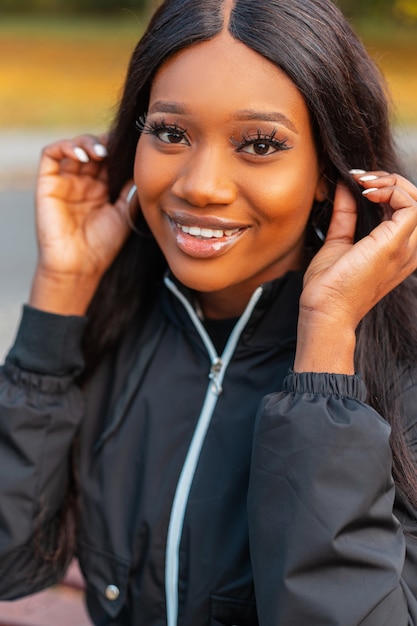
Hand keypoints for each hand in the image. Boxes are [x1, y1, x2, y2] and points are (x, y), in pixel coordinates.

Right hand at [30, 134, 134, 314]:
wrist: (79, 266)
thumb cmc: (102, 246)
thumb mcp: (125, 214)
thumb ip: (131, 190)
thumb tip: (143, 168)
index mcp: (101, 189)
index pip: (109, 159)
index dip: (119, 151)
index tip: (132, 151)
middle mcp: (82, 182)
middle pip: (92, 149)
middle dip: (106, 144)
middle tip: (117, 148)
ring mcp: (65, 181)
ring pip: (73, 147)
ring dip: (87, 142)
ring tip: (101, 153)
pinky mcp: (47, 183)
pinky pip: (51, 154)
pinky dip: (65, 146)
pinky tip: (83, 155)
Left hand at [294, 171, 416, 372]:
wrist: (324, 309)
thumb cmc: (329, 286)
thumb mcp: (338, 241)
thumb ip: (345, 215)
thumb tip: (344, 187)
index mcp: (397, 250)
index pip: (404, 208)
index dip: (385, 187)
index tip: (356, 181)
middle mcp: (408, 249)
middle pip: (415, 200)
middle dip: (389, 180)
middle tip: (359, 177)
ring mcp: (405, 247)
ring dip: (390, 182)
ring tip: (363, 183)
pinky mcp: (396, 244)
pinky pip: (410, 205)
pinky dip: (390, 191)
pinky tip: (366, 193)